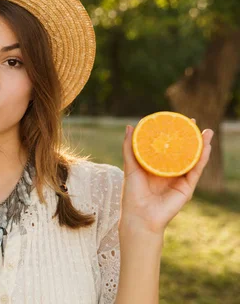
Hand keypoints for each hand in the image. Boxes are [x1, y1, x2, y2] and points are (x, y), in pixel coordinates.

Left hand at [120, 120, 213, 234]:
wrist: (139, 216)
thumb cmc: (132, 193)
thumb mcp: (130, 166)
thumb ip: (130, 148)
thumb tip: (130, 126)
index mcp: (157, 167)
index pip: (167, 147)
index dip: (172, 134)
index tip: (175, 120)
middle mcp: (170, 172)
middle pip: (182, 151)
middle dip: (189, 137)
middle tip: (192, 121)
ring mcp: (180, 180)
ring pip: (193, 160)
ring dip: (202, 145)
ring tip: (207, 132)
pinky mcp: (187, 188)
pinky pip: (196, 171)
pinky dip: (202, 159)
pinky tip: (206, 148)